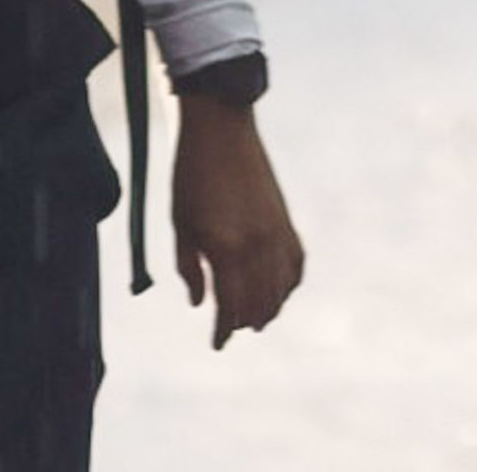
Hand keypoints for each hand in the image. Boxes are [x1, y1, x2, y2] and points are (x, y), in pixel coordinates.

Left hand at [173, 98, 303, 348]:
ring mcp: (278, 235)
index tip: (217, 344)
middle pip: (260, 304)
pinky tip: (276, 291)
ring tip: (252, 318)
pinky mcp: (287, 223)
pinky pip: (295, 266)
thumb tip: (199, 303)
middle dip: (245, 322)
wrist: (221, 132)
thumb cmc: (191, 176)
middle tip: (231, 329)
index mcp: (227, 247)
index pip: (230, 306)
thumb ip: (190, 267)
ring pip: (281, 290)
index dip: (223, 329)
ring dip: (268, 309)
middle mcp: (258, 247)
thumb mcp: (180, 223)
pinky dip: (287, 285)